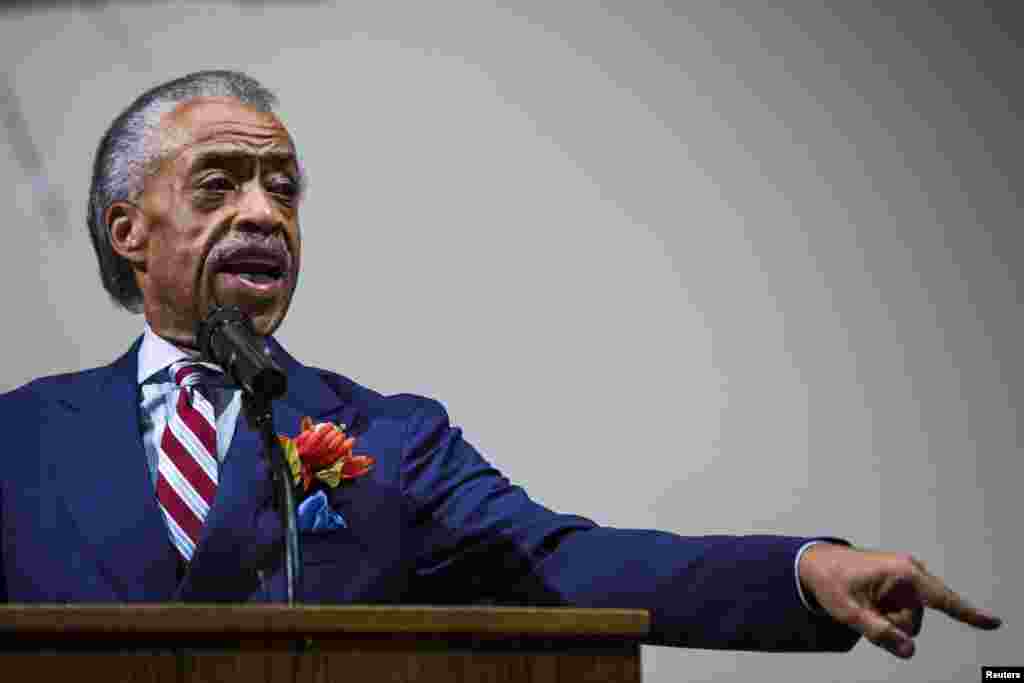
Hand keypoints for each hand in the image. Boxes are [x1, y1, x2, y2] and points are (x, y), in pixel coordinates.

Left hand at [798, 543, 1001, 658]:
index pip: (942, 600)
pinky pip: (902, 615)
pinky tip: (870, 606)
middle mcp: (910, 574)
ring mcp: (907, 581)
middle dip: (890, 626)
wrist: (816, 564)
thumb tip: (910, 651)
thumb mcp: (848, 612)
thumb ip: (879, 633)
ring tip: (862, 603)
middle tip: (861, 609)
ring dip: (886, 621)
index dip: (970, 614)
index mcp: (903, 573)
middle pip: (915, 623)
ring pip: (908, 623)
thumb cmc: (831, 582)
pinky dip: (887, 617)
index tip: (995, 623)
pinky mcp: (902, 587)